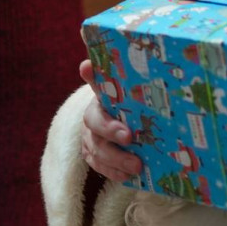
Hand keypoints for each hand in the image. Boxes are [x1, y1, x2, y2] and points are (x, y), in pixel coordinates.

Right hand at [80, 60, 143, 181]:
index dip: (109, 125)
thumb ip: (115, 76)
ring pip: (97, 153)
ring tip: (137, 167)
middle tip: (136, 153)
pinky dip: (112, 172)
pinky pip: (98, 166)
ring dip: (117, 161)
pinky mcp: (92, 155)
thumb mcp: (121, 87)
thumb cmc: (121, 98)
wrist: (116, 111)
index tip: (128, 135)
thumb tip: (94, 49)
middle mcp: (90, 121)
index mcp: (98, 103)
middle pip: (97, 135)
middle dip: (115, 146)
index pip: (97, 113)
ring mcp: (89, 139)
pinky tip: (127, 176)